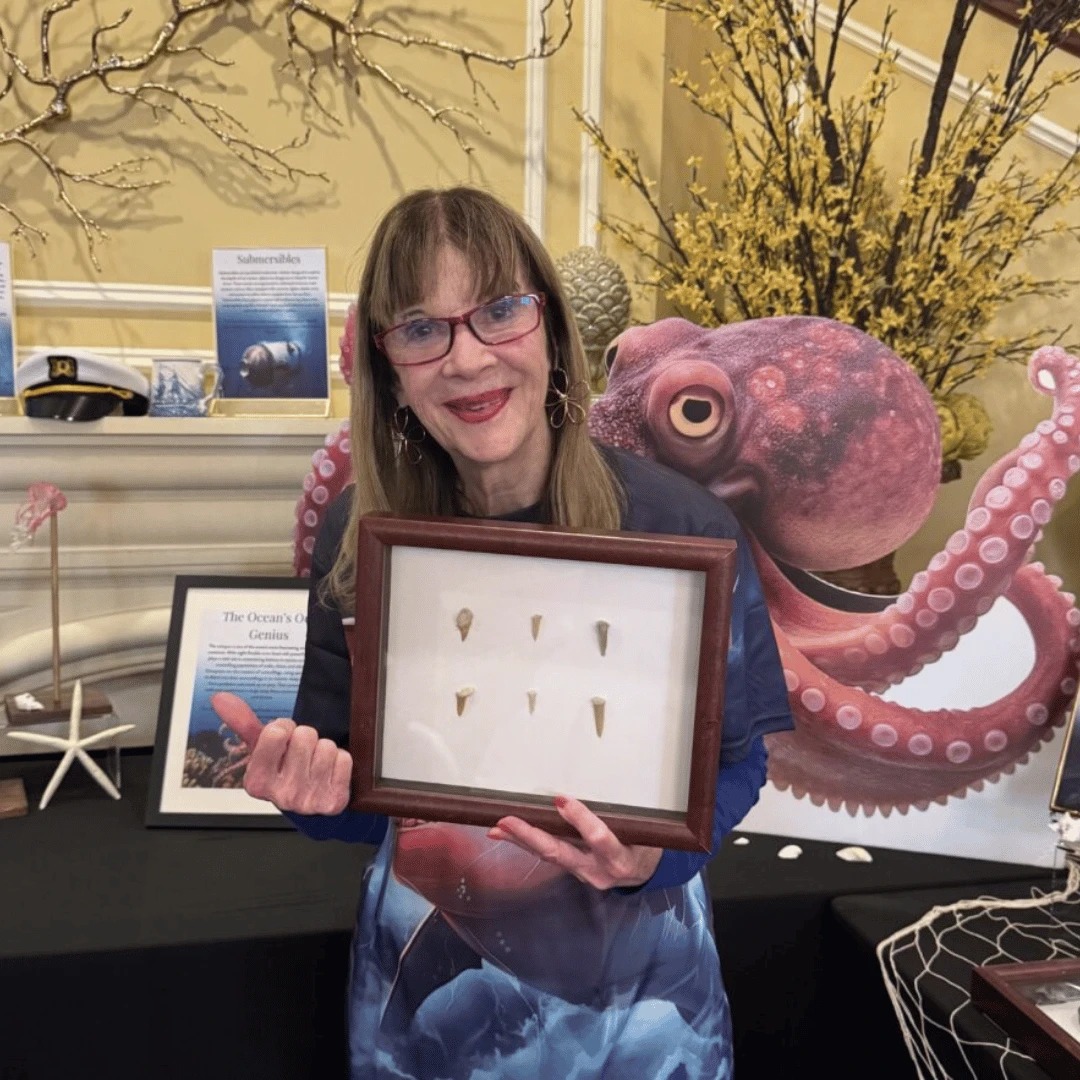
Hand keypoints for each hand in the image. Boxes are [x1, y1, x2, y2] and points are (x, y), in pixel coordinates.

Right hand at [210, 692, 351, 815]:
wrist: (310, 808)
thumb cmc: (283, 771)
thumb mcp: (261, 749)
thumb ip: (243, 723)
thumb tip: (219, 697)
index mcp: (257, 782)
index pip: (276, 732)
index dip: (284, 728)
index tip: (283, 740)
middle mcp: (281, 795)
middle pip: (305, 735)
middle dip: (305, 738)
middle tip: (300, 754)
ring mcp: (308, 801)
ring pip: (326, 746)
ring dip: (323, 750)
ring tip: (314, 764)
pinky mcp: (333, 802)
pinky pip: (344, 759)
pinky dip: (339, 761)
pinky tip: (329, 773)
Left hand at [487, 795, 662, 889]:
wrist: (646, 874)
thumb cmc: (646, 842)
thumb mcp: (645, 830)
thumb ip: (623, 814)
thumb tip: (598, 780)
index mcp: (620, 858)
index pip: (598, 838)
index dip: (580, 819)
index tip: (560, 799)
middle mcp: (597, 871)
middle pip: (560, 853)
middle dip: (531, 836)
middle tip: (507, 821)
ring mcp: (582, 873)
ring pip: (548, 856)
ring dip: (520, 840)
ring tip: (497, 827)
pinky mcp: (572, 871)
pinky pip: (547, 857)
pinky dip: (525, 844)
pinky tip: (505, 834)